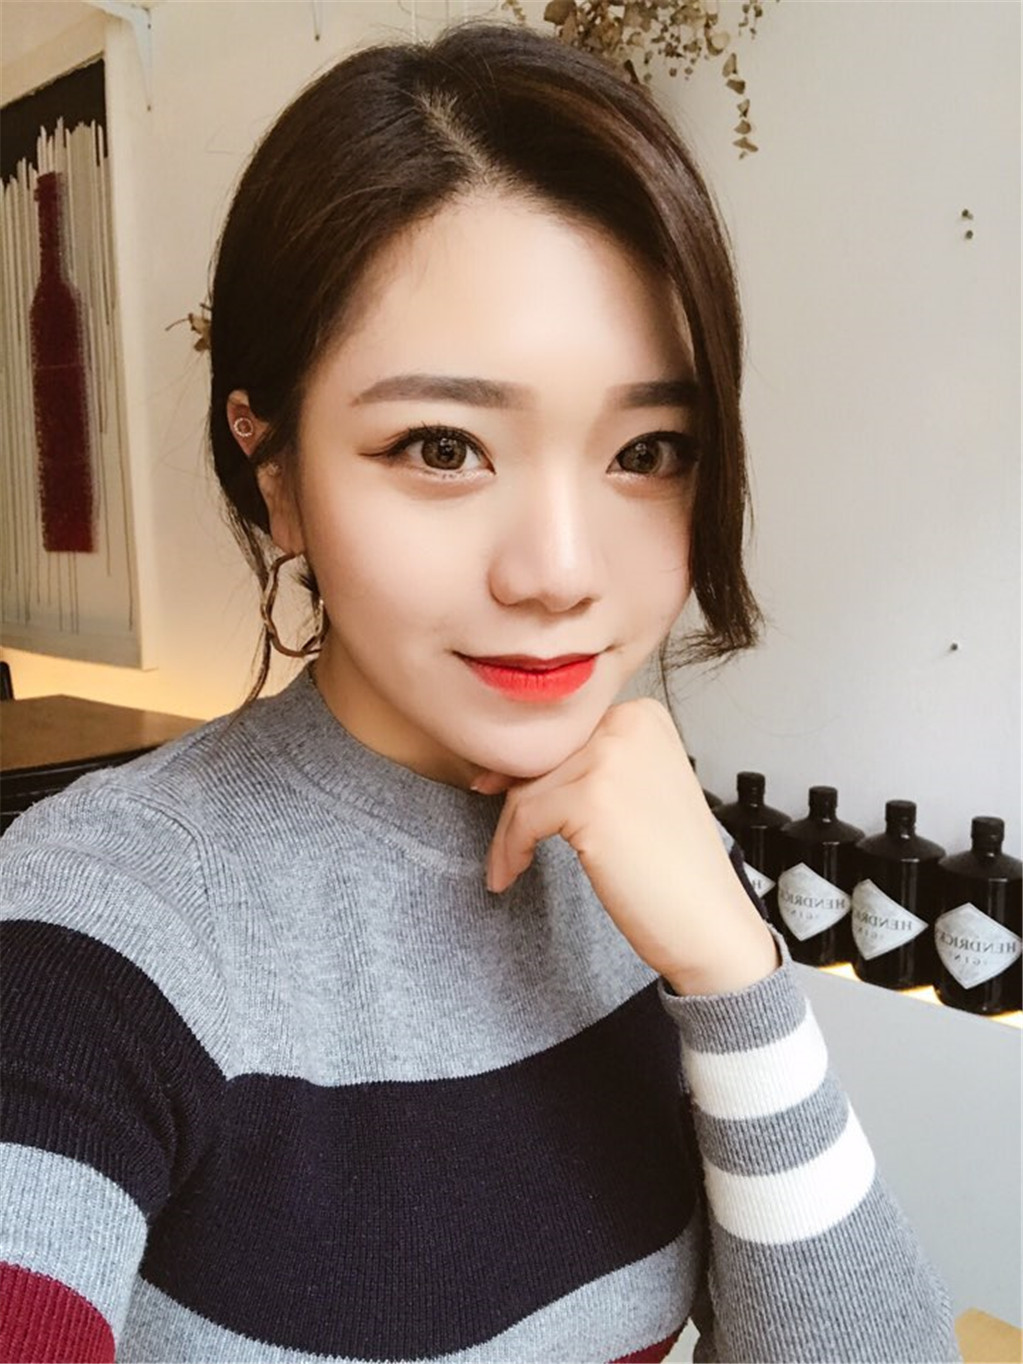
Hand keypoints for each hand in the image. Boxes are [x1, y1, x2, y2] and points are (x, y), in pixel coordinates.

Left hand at [472, 698, 778, 995]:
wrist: (709, 922)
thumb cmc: (674, 869)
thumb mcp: (636, 791)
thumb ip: (589, 767)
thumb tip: (508, 768)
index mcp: (643, 716)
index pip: (563, 735)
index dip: (527, 770)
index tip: (500, 794)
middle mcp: (628, 724)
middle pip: (540, 759)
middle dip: (514, 803)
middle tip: (502, 840)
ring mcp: (610, 759)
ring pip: (525, 790)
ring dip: (508, 835)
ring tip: (509, 867)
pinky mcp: (590, 799)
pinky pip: (523, 819)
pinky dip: (510, 850)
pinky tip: (511, 874)